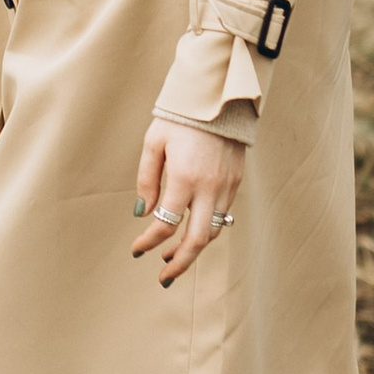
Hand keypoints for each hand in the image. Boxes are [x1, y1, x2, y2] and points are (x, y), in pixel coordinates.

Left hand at [131, 119, 243, 286]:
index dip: (149, 242)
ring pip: (213, 230)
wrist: (220, 96)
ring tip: (173, 255)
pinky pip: (223, 214)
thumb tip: (143, 213)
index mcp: (185, 177)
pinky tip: (192, 230)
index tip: (137, 250)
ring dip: (194, 247)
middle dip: (180, 263)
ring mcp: (227, 185)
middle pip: (198, 240)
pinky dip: (207, 228)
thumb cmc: (180, 117)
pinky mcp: (236, 181)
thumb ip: (147, 179)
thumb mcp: (153, 143)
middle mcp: (210, 186)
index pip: (166, 223)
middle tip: (164, 277)